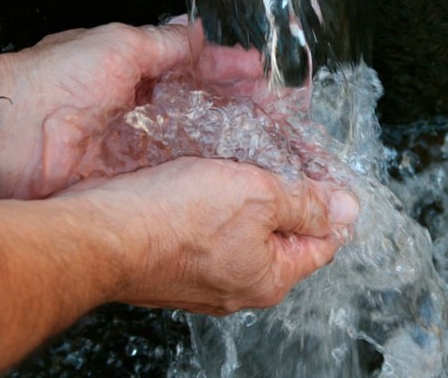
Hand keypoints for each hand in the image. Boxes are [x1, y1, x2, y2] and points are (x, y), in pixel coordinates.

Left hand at [0, 21, 265, 199]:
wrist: (10, 141)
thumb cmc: (56, 82)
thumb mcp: (117, 46)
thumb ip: (162, 43)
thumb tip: (194, 31)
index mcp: (136, 69)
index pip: (194, 67)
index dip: (227, 70)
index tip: (257, 74)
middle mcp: (142, 108)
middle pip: (202, 106)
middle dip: (239, 106)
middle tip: (275, 111)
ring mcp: (141, 144)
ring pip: (197, 140)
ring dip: (231, 140)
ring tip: (267, 142)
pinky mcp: (136, 177)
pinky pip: (180, 170)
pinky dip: (208, 170)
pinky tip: (235, 171)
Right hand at [61, 157, 358, 313]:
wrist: (99, 235)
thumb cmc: (174, 219)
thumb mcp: (259, 197)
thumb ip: (306, 203)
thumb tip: (348, 208)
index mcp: (271, 278)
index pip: (323, 242)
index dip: (328, 203)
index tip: (321, 175)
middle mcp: (241, 286)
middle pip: (284, 237)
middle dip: (286, 197)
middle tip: (278, 161)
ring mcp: (207, 280)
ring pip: (246, 232)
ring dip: (248, 198)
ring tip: (239, 166)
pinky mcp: (178, 265)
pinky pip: (212, 234)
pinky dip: (217, 207)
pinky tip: (207, 182)